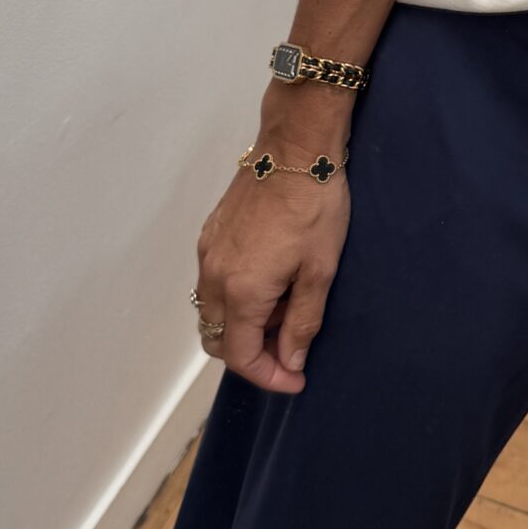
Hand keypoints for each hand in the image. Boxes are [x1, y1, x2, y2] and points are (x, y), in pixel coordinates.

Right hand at [194, 135, 349, 393]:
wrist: (295, 149)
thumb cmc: (315, 207)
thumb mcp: (320, 271)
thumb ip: (302, 323)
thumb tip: (290, 362)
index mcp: (241, 291)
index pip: (241, 356)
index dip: (269, 376)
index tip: (296, 379)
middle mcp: (213, 276)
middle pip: (218, 340)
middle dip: (253, 354)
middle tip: (292, 347)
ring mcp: (207, 254)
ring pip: (211, 312)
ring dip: (244, 325)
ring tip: (286, 307)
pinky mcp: (209, 236)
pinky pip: (212, 283)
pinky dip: (236, 298)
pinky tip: (272, 280)